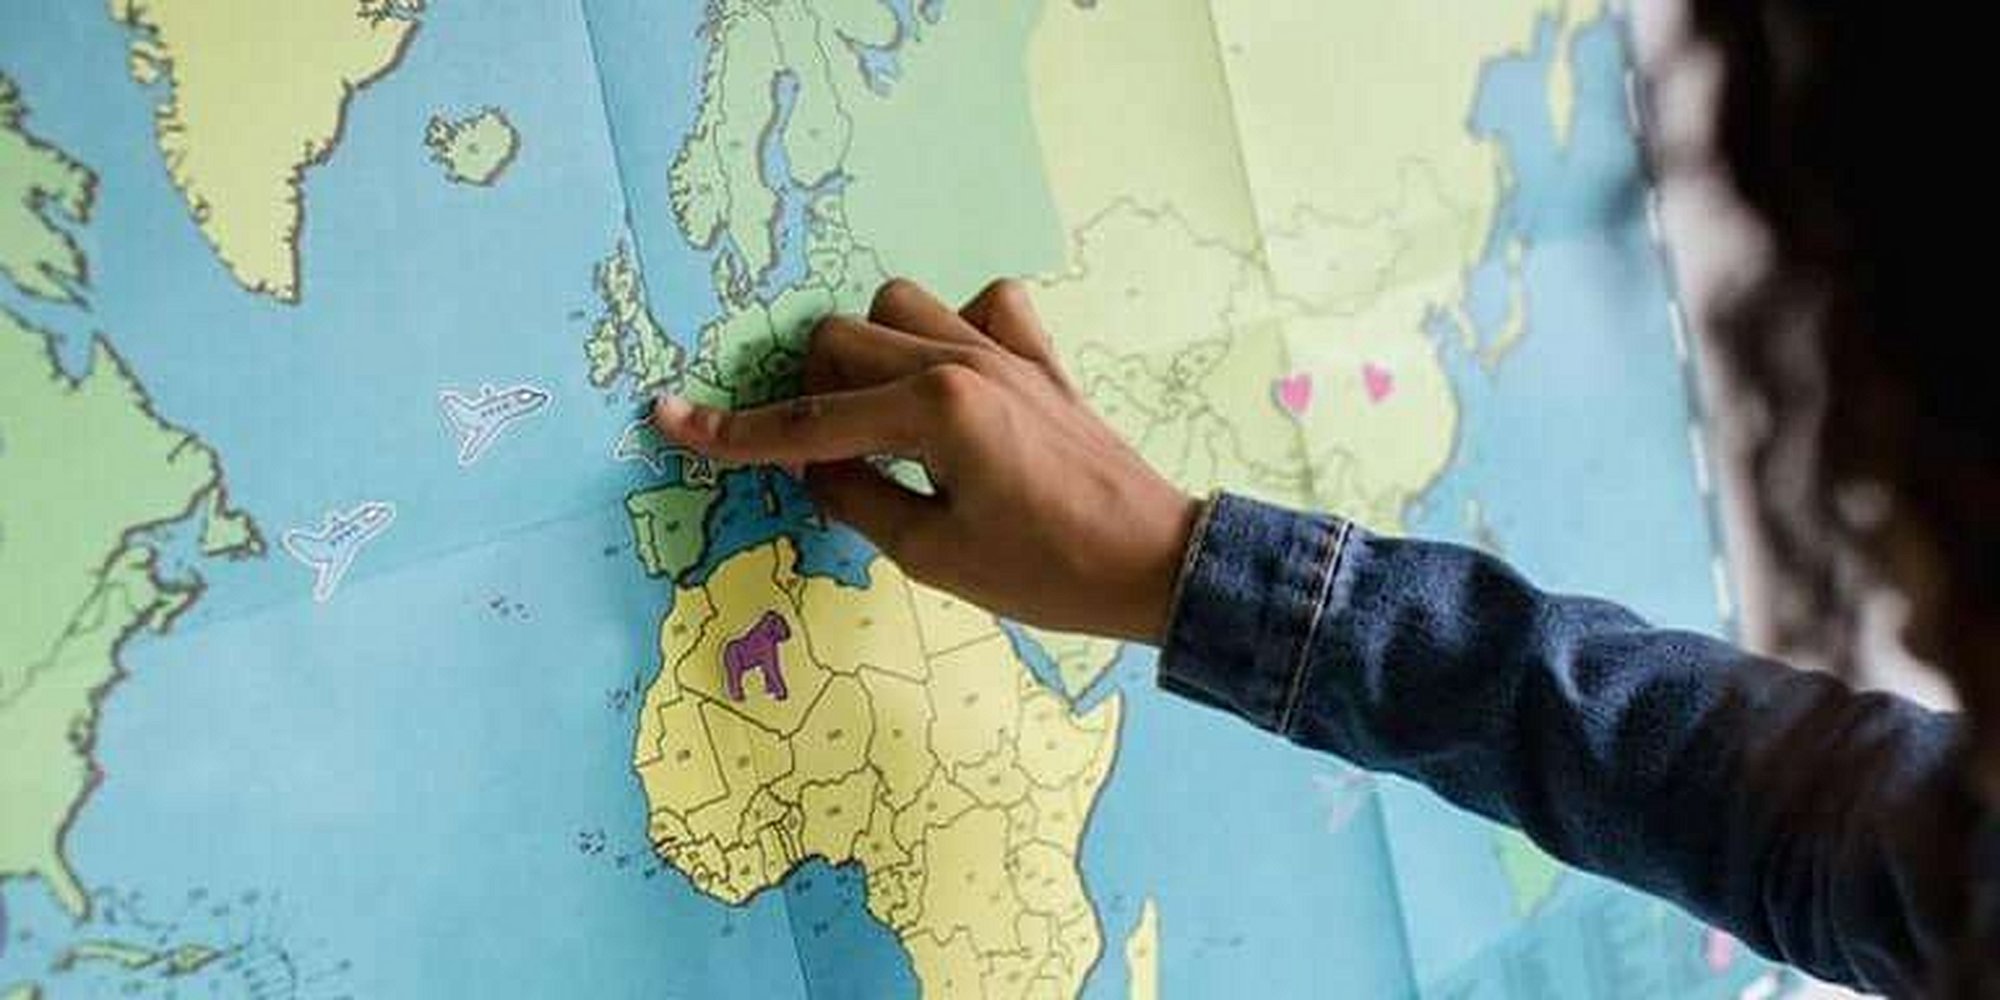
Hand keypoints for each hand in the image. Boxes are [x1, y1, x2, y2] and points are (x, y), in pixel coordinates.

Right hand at [652, 278, 1199, 644]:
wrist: (1155, 562)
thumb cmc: (1047, 574)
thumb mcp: (934, 556)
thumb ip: (857, 499)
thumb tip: (813, 467)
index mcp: (934, 411)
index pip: (808, 421)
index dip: (735, 431)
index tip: (670, 419)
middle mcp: (964, 361)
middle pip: (841, 341)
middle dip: (810, 395)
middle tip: (826, 460)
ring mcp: (1006, 349)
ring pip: (898, 306)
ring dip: (870, 355)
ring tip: (883, 421)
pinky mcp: (1041, 356)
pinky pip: (981, 305)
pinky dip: (952, 330)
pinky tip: (954, 382)